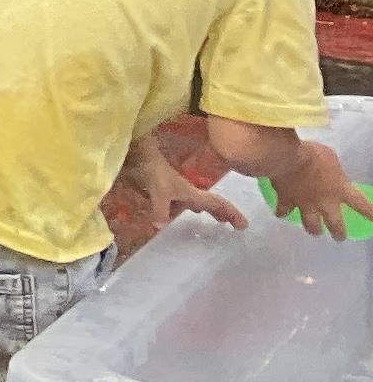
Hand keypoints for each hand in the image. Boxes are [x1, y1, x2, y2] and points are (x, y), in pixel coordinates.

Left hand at [114, 138, 245, 233]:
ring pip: (194, 204)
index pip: (216, 204)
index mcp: (191, 193)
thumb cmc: (152, 171)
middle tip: (234, 225)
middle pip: (209, 204)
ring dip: (206, 211)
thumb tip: (161, 226)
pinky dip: (183, 212)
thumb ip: (160, 209)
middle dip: (223, 213)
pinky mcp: (162, 191)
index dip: (231, 213)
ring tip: (215, 221)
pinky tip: (177, 217)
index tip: (244, 225)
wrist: (137, 155)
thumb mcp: (158, 191)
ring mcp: (175, 191)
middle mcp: (187, 193)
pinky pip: (177, 205)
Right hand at [269, 139, 363, 235]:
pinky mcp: (287, 201)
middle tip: (340, 237)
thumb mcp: (331, 158)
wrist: (287, 158)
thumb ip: (332, 171)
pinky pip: (284, 211)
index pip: (361, 205)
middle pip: (335, 224)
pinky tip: (281, 212)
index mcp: (340, 189)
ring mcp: (305, 204)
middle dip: (339, 233)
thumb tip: (329, 173)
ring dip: (314, 229)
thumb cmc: (313, 154)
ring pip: (311, 225)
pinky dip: (283, 212)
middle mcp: (325, 202)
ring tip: (315, 231)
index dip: (370, 213)